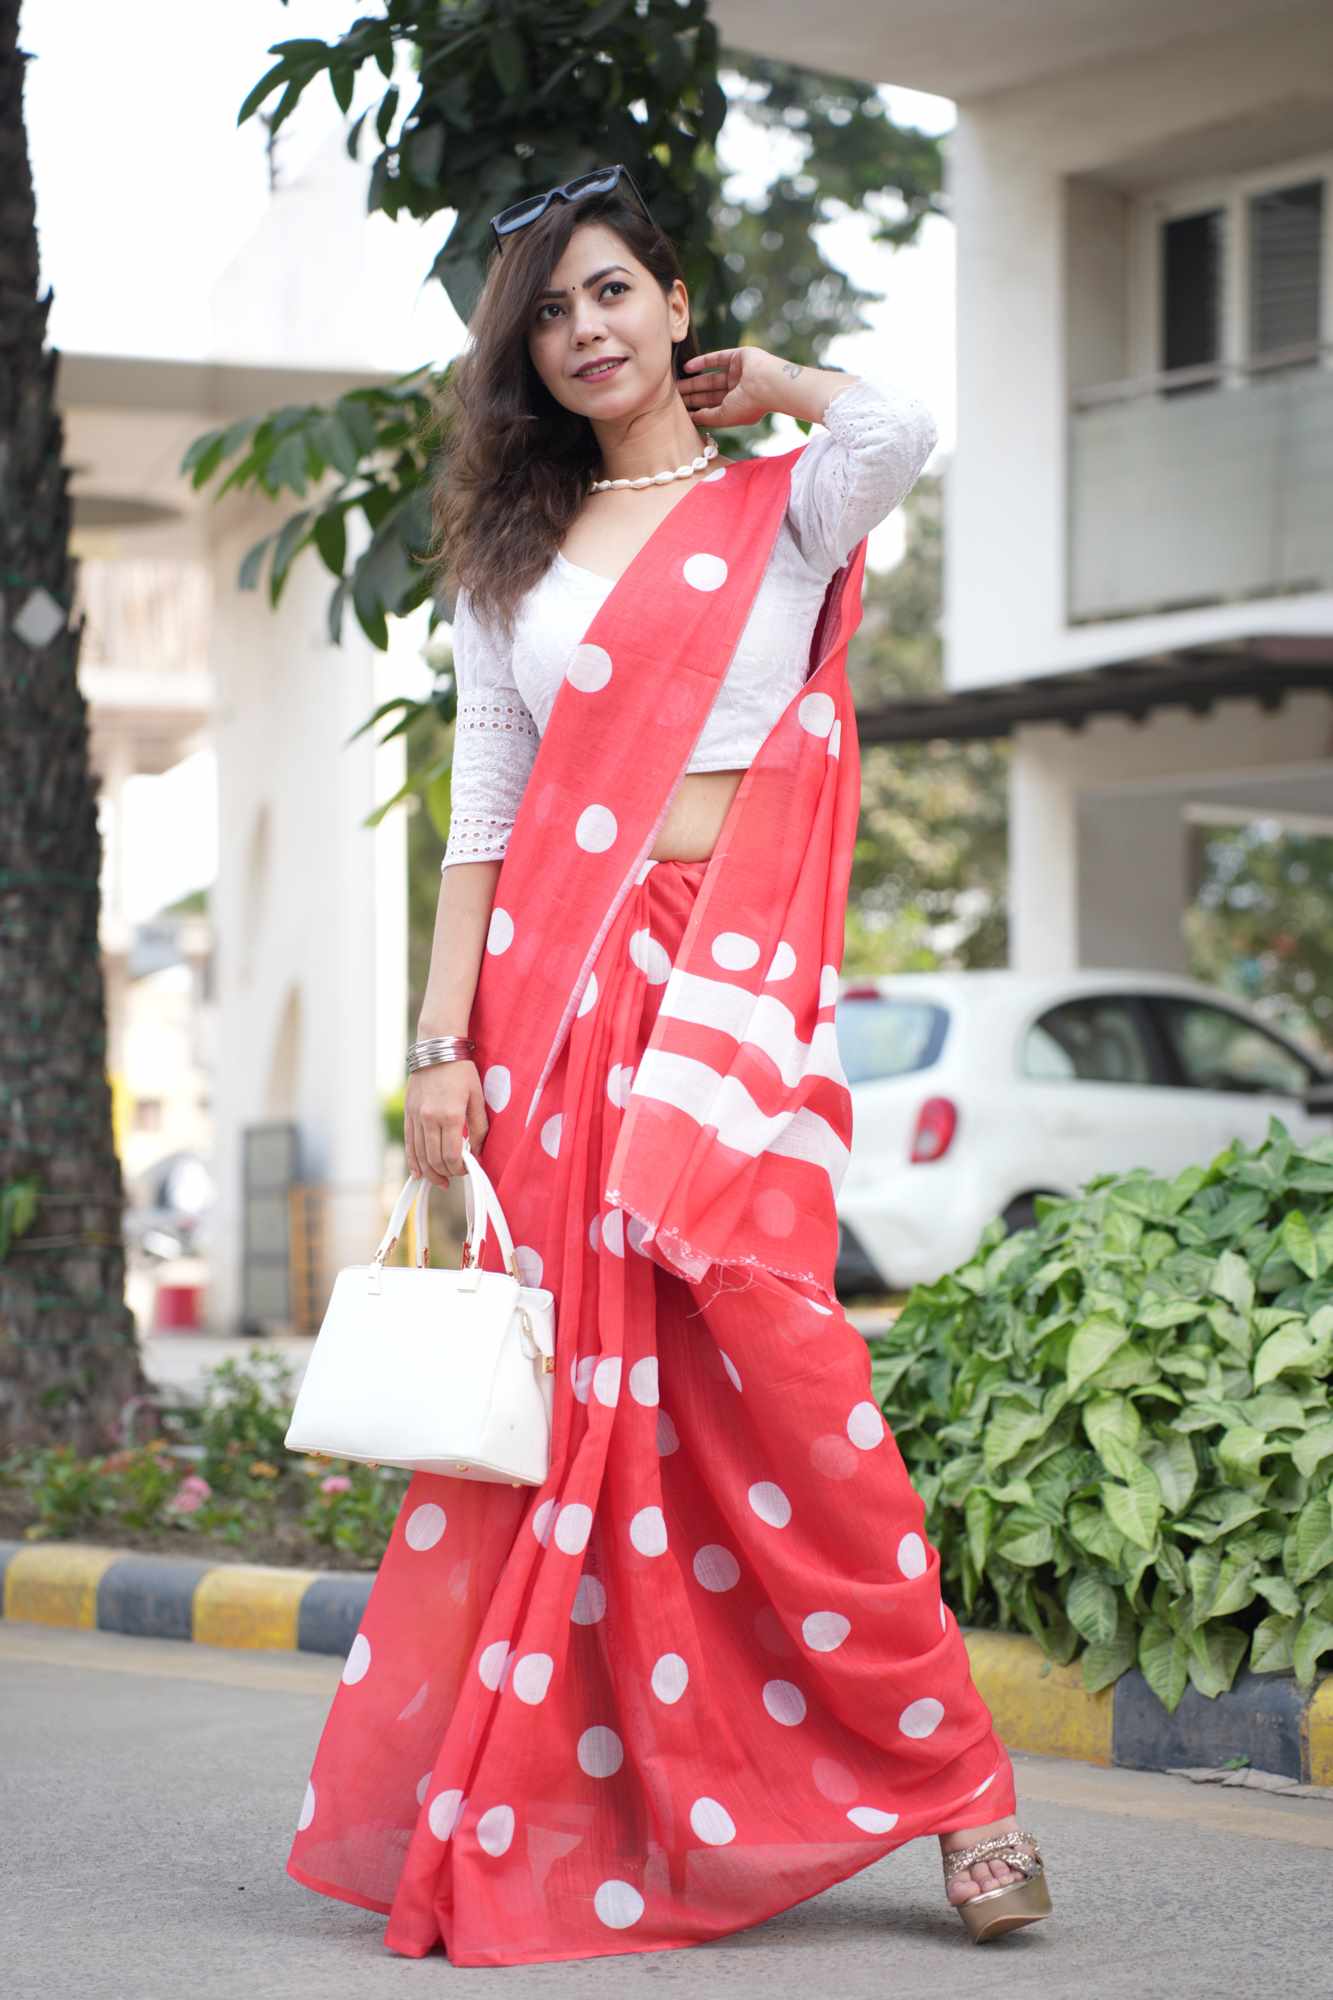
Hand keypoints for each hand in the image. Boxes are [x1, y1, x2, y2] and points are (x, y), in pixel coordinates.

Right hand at [405, 1059, 487, 1187]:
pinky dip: (413, 1160)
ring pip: (419, 1155)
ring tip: (440, 1180)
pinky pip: (409, 1143)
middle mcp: (429, 1119)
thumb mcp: (477, 1098)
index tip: (468, 1169)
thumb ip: (479, 1128)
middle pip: (434, 1159)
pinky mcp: (408, 1114)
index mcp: (450, 1116)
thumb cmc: (462, 1072)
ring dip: (429, 1172)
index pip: (452, 1156)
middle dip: (446, 1173)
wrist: (437, 1049)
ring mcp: (416, 1117)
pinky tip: (418, 1173)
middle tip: (456, 1175)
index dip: (460, 1169)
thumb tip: (477, 1153)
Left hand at [679, 345, 781, 429]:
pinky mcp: (738, 357)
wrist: (768, 384)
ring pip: (710, 378)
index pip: (712, 409)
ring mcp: (738, 374)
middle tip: (671, 397)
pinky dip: (701, 362)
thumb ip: (706, 417)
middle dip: (691, 396)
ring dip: (693, 381)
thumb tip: (690, 417)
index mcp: (737, 407)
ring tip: (675, 385)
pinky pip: (716, 359)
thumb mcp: (723, 416)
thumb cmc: (748, 405)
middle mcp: (738, 391)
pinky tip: (686, 367)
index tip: (678, 412)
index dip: (696, 410)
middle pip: (709, 394)